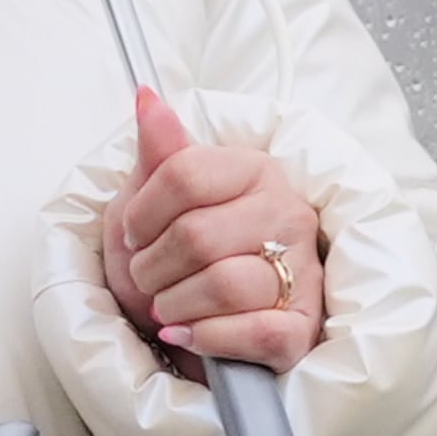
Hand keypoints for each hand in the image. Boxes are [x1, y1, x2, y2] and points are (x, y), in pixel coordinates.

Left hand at [102, 88, 325, 375]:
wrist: (197, 323)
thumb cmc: (176, 255)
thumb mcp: (154, 199)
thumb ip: (158, 151)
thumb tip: (146, 97)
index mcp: (253, 168)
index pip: (184, 175)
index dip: (143, 212)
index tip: (132, 234)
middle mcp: (286, 212)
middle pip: (198, 236)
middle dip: (152, 267)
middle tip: (145, 278)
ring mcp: (302, 269)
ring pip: (225, 286)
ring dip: (175, 305)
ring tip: (164, 307)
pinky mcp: (304, 325)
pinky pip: (257, 333)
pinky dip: (208, 337)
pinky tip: (187, 333)